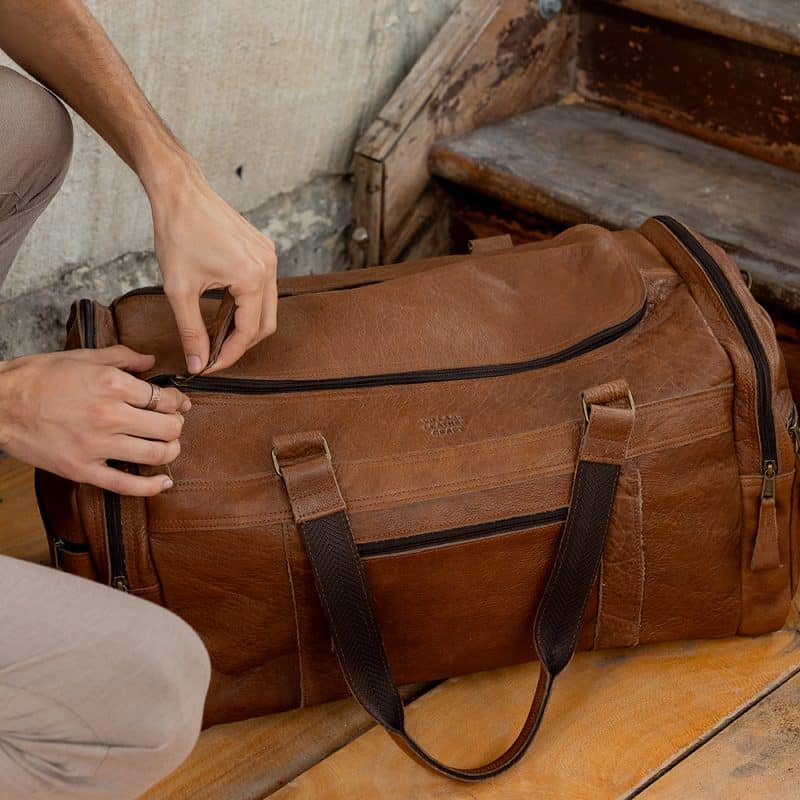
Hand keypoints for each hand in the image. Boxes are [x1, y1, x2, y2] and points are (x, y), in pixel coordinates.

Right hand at [0, 346, 189, 495]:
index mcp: (112, 384)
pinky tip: (164, 481)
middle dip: (177, 426)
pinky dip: (151, 486)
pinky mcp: (83, 469)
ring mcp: (97, 445)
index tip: (179, 404)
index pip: (165, 398)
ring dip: (170, 451)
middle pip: (168, 428)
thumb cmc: (38, 378)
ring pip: (155, 454)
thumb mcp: (83, 357)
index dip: (178, 402)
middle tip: (172, 424)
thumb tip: (151, 360)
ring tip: (168, 446)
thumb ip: (123, 357)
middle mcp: (110, 415)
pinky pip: (126, 484)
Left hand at [147, 156, 277, 374]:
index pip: (248, 332)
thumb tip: (197, 363)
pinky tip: (224, 308)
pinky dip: (248, 304)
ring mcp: (269, 257)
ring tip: (217, 333)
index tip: (208, 366)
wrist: (180, 192)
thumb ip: (191, 331)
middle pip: (266, 324)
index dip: (229, 355)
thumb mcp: (179, 289)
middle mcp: (268, 268)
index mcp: (252, 278)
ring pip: (267, 307)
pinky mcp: (264, 249)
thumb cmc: (178, 233)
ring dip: (245, 324)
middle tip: (214, 355)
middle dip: (241, 344)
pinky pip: (264, 288)